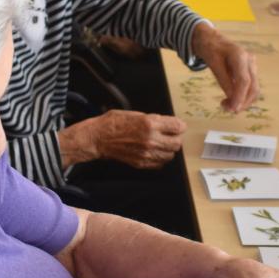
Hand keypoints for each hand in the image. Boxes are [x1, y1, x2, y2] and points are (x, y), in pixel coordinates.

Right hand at [59, 110, 184, 168]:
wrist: (98, 138)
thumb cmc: (113, 123)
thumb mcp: (136, 114)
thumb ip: (154, 119)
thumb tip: (168, 123)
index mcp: (150, 123)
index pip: (178, 127)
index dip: (179, 126)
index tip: (178, 126)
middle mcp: (150, 139)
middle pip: (177, 143)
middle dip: (176, 138)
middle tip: (170, 135)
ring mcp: (146, 153)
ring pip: (170, 155)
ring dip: (168, 149)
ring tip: (162, 144)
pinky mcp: (142, 163)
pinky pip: (160, 163)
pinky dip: (160, 158)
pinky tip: (154, 152)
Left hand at [191, 23, 258, 111]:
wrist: (213, 40)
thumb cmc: (212, 50)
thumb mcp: (213, 64)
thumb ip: (223, 81)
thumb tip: (232, 99)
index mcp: (240, 55)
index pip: (244, 81)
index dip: (240, 97)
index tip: (232, 109)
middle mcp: (250, 61)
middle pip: (253, 87)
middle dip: (242, 102)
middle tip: (227, 110)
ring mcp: (252, 66)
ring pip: (254, 89)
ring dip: (243, 102)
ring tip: (227, 106)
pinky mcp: (251, 71)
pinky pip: (250, 87)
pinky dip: (242, 96)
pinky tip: (231, 100)